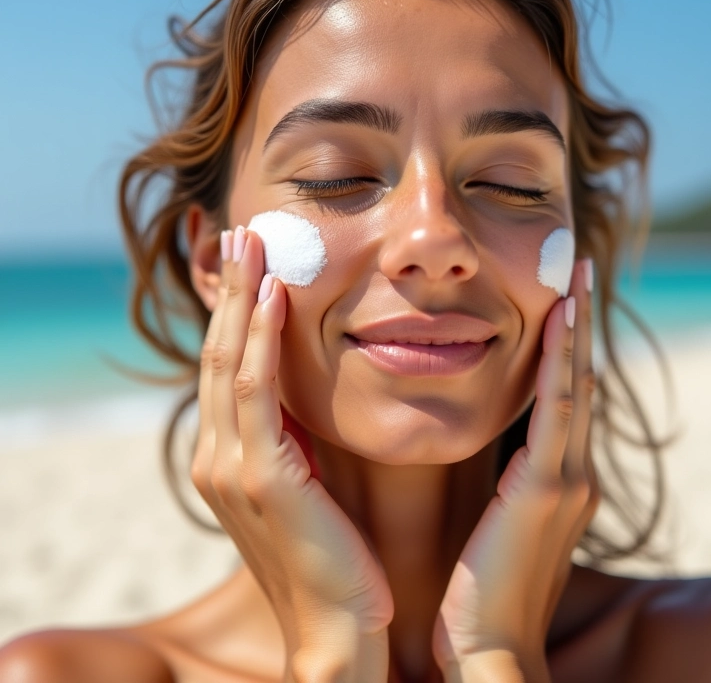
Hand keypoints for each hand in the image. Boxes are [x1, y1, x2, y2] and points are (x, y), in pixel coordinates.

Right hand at [192, 225, 392, 680]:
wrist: (342, 629)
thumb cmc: (335, 557)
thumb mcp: (308, 485)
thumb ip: (297, 441)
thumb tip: (309, 396)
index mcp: (230, 456)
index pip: (229, 366)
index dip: (236, 312)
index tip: (251, 263)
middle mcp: (217, 455)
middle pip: (220, 352)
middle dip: (229, 290)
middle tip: (241, 232)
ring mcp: (230, 466)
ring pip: (230, 360)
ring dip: (238, 298)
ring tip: (251, 242)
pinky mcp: (261, 477)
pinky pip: (258, 391)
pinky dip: (260, 339)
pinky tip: (272, 296)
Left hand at [432, 259, 599, 681]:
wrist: (486, 648)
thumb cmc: (480, 591)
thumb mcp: (496, 524)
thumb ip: (502, 485)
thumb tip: (489, 449)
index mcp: (556, 480)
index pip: (564, 398)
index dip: (565, 348)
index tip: (559, 301)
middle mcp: (572, 473)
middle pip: (577, 381)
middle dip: (577, 326)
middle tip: (573, 271)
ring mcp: (566, 480)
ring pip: (573, 386)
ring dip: (574, 331)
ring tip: (572, 279)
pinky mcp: (547, 491)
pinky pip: (557, 412)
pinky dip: (560, 364)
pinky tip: (560, 322)